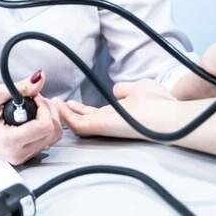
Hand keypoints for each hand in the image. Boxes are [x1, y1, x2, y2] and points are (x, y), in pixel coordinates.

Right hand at [0, 70, 61, 164]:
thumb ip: (21, 87)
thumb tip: (40, 78)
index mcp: (9, 141)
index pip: (45, 127)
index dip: (43, 107)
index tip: (32, 97)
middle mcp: (18, 153)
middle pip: (53, 132)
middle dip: (49, 111)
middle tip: (34, 99)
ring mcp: (22, 156)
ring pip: (53, 137)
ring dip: (48, 117)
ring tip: (33, 106)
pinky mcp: (25, 154)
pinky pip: (46, 139)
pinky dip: (45, 124)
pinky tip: (33, 115)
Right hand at [55, 79, 172, 139]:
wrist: (168, 116)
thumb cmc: (160, 103)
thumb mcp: (139, 88)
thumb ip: (125, 90)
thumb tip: (116, 89)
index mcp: (117, 115)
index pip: (92, 114)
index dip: (78, 108)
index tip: (66, 101)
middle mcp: (109, 122)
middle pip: (82, 119)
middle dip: (65, 111)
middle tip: (50, 103)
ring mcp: (105, 126)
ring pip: (77, 124)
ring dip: (61, 114)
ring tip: (47, 103)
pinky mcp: (102, 127)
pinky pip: (79, 125)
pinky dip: (66, 117)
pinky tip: (56, 107)